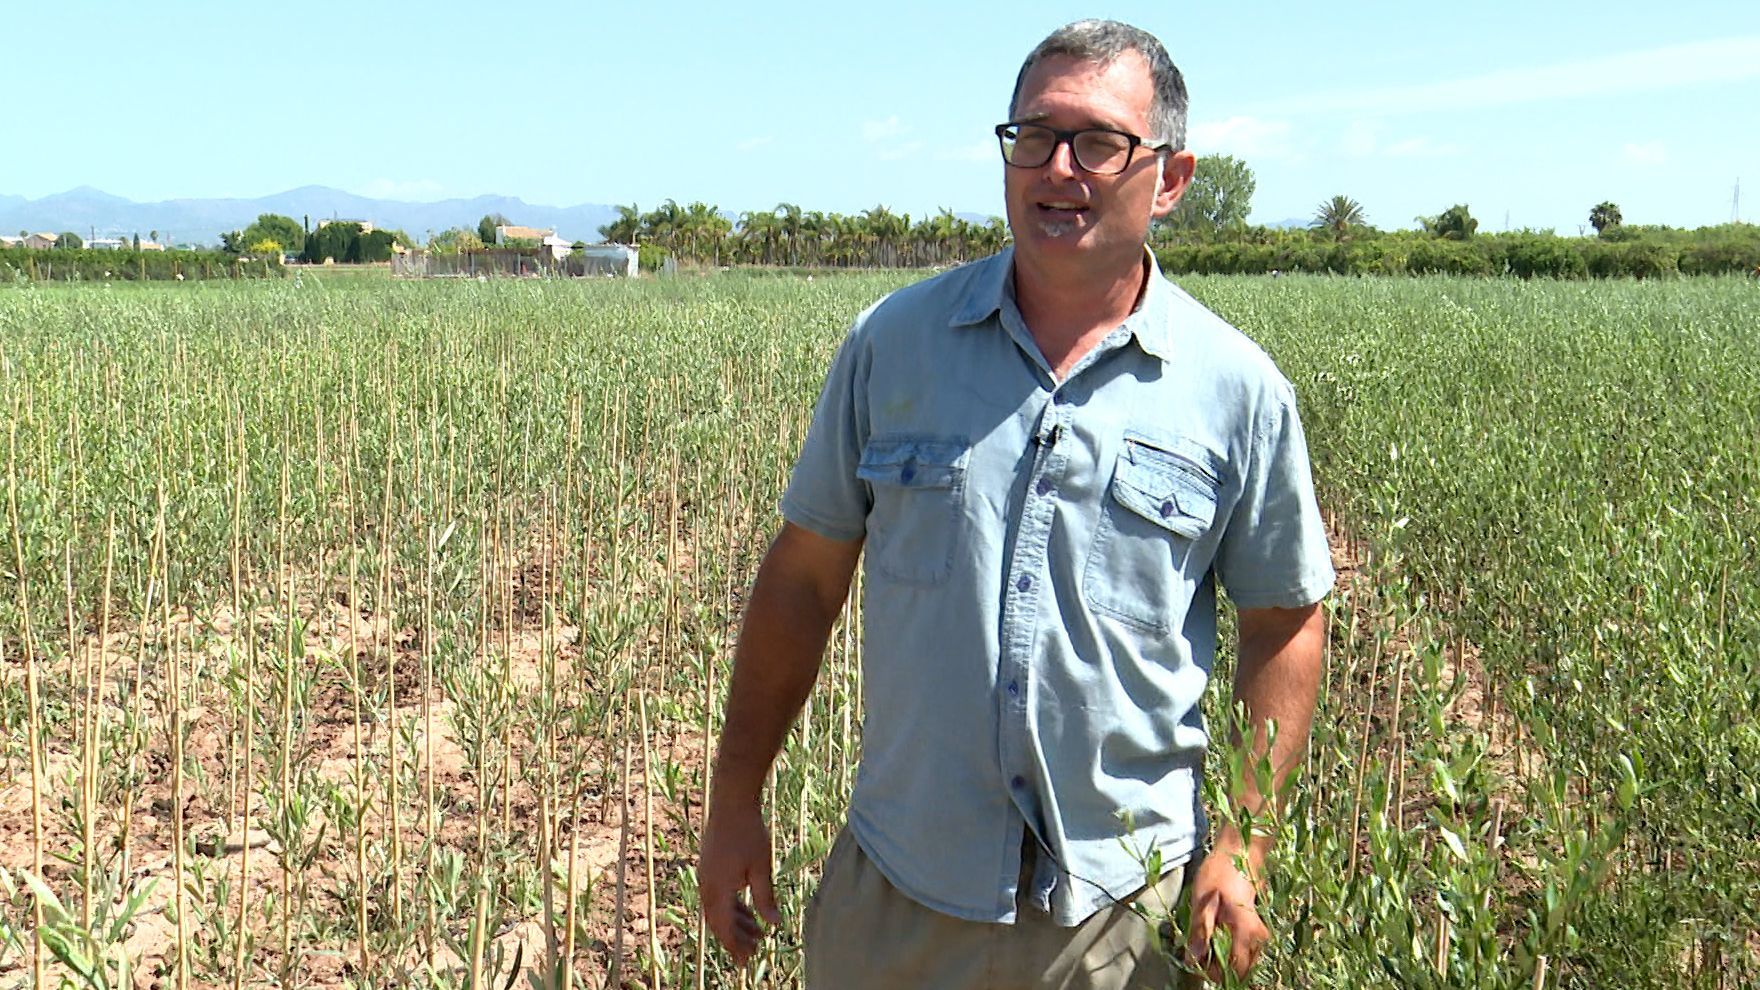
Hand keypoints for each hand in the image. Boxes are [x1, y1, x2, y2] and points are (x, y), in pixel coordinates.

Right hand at [699, 797, 781, 965]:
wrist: (731, 803)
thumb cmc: (748, 833)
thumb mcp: (761, 868)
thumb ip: (766, 898)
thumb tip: (775, 924)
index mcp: (717, 890)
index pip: (724, 927)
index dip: (735, 946)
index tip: (747, 960)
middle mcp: (706, 886)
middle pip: (718, 922)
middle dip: (735, 939)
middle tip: (753, 953)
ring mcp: (706, 877)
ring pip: (718, 910)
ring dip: (735, 923)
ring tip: (757, 933)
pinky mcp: (710, 868)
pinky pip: (718, 897)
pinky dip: (732, 908)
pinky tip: (748, 912)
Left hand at [1185, 848, 1269, 982]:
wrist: (1239, 852)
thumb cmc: (1221, 872)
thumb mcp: (1204, 900)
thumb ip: (1200, 931)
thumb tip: (1193, 959)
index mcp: (1246, 932)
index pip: (1235, 969)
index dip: (1215, 973)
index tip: (1198, 966)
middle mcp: (1258, 936)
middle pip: (1240, 967)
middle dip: (1218, 966)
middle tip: (1199, 953)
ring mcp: (1259, 932)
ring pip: (1242, 959)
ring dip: (1222, 957)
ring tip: (1204, 943)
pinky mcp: (1255, 928)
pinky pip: (1243, 948)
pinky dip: (1228, 947)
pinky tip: (1214, 935)